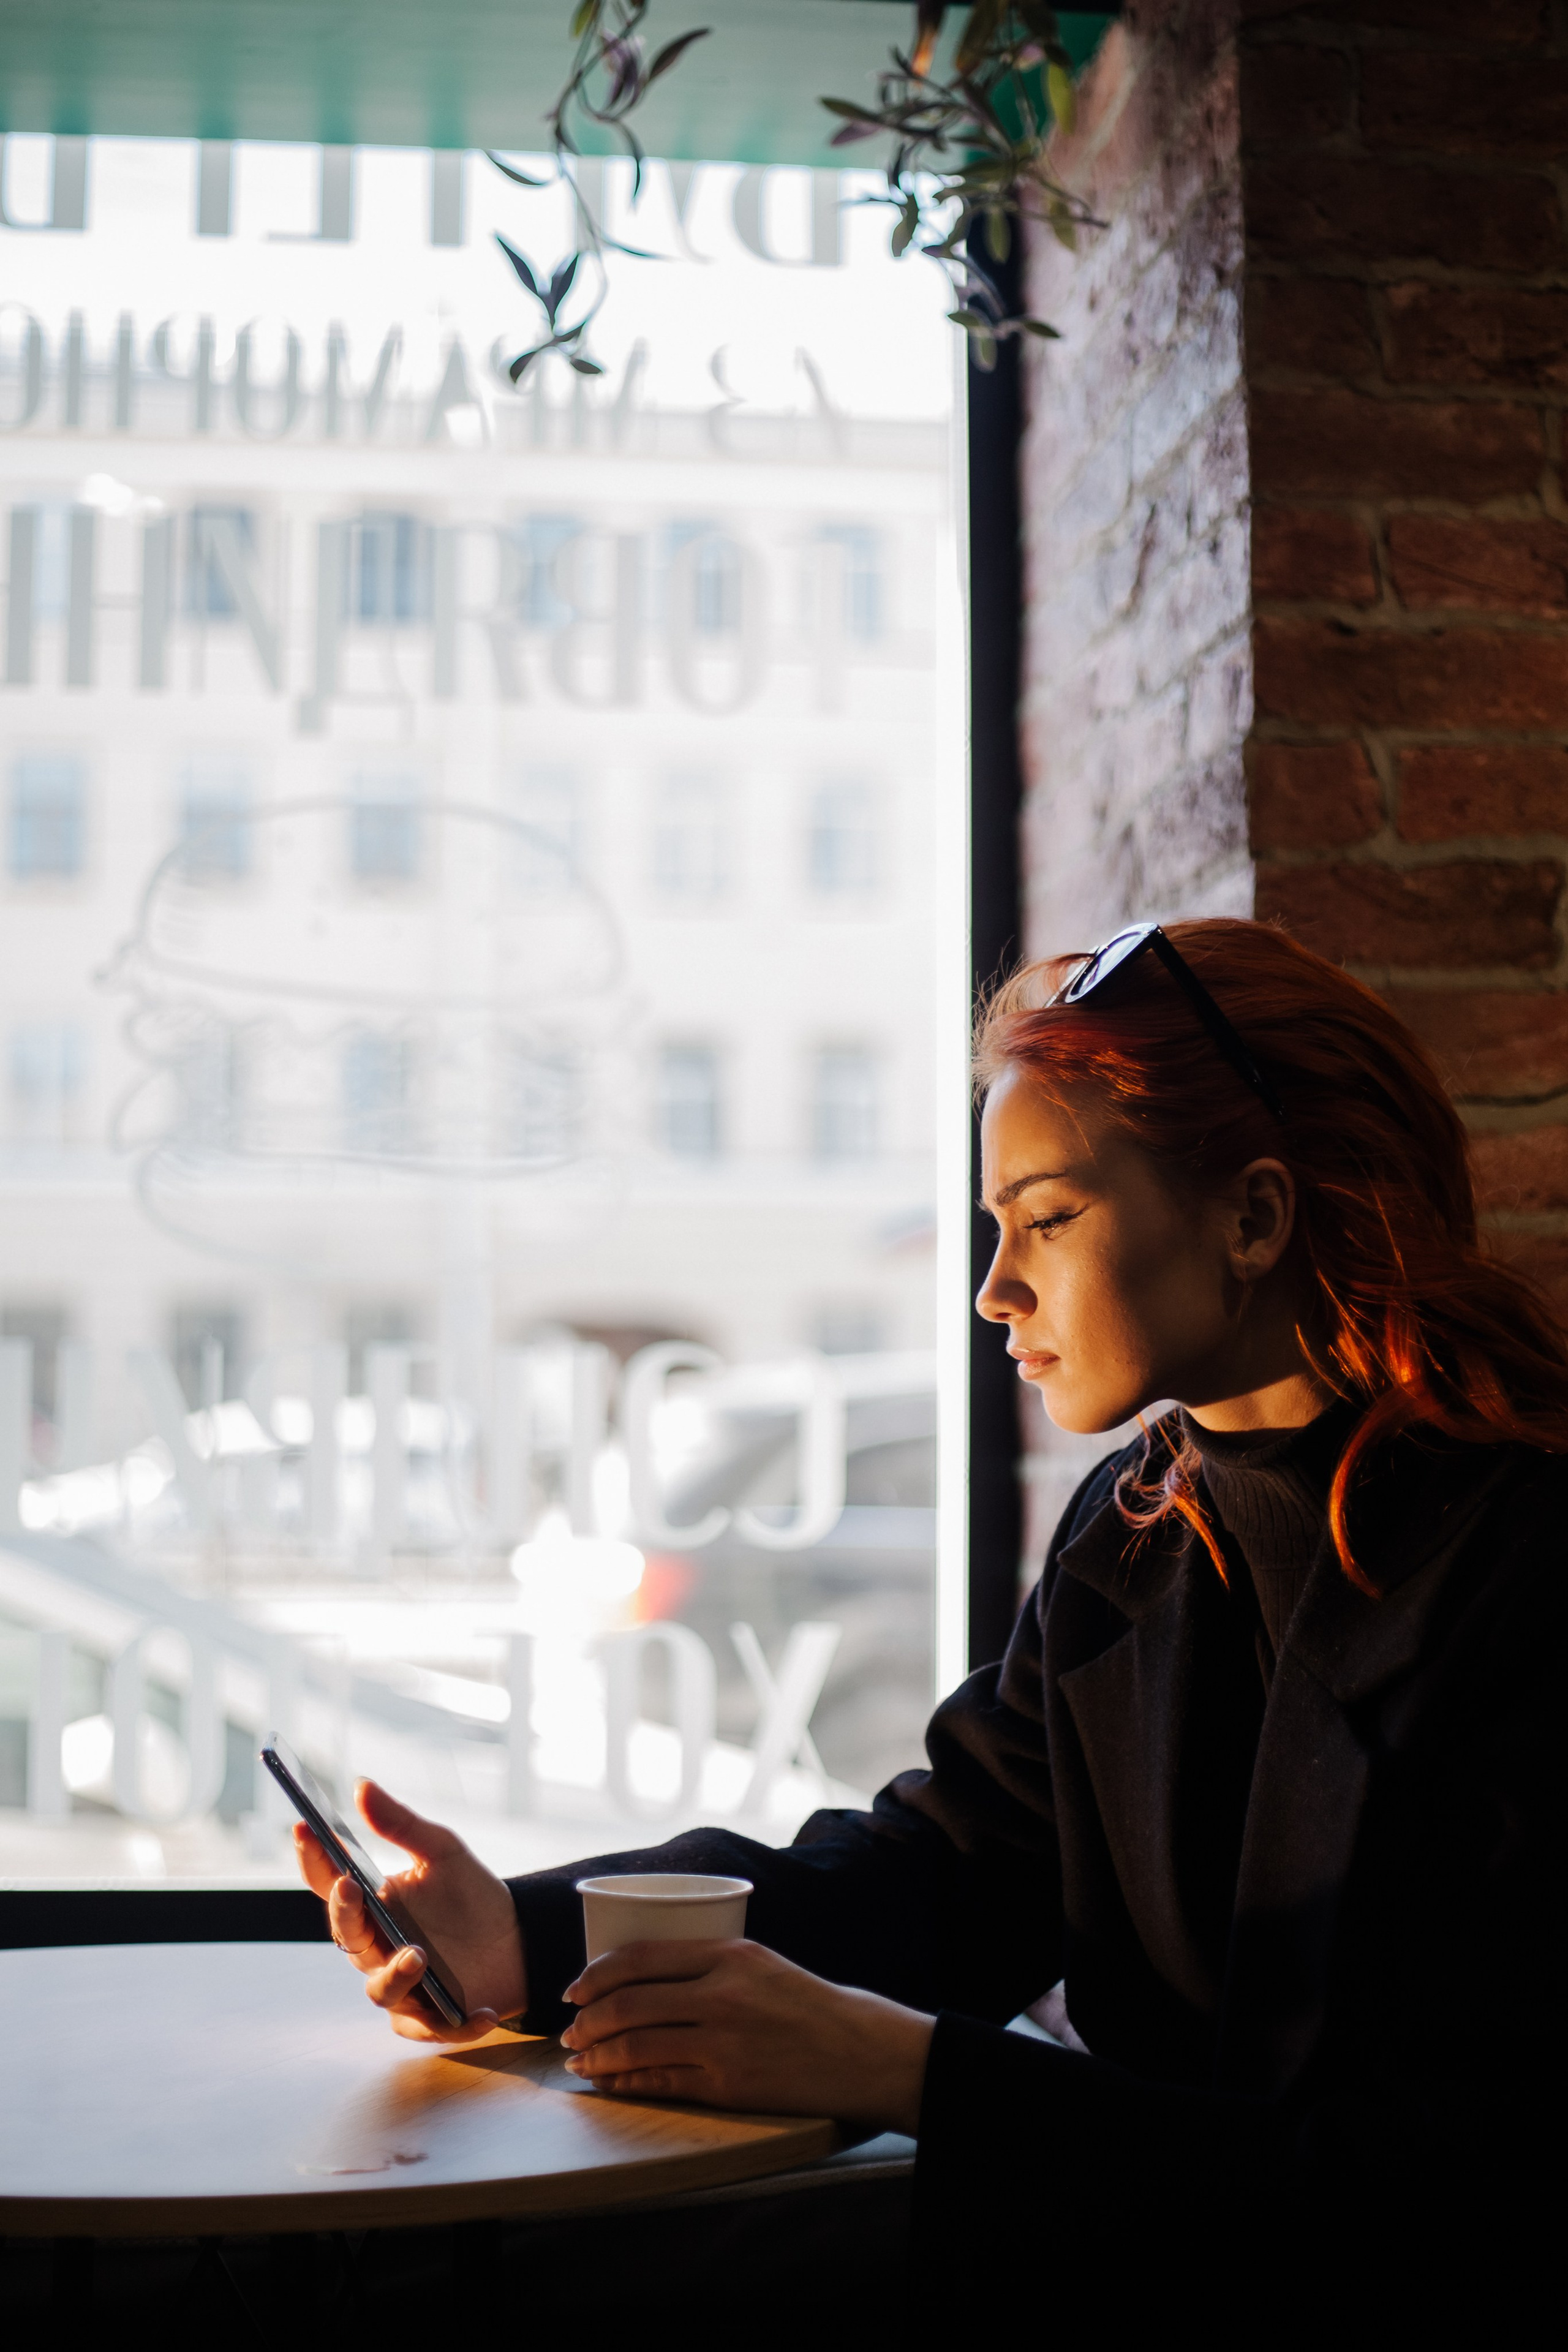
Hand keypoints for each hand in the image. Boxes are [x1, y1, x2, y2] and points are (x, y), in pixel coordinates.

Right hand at [293, 1779, 526, 2042]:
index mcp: (373, 1905)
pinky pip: (427, 2028)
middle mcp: (377, 1947)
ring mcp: (401, 1985)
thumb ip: (400, 1824)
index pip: (330, 1884)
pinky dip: (452, 2024)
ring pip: (379, 1990)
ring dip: (395, 1974)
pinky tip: (479, 2010)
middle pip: (346, 1937)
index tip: (305, 1828)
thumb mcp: (442, 1851)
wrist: (518, 1939)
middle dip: (344, 1913)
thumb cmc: (471, 1895)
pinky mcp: (429, 2017)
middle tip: (352, 1888)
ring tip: (419, 1954)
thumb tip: (360, 1785)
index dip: (313, 1859)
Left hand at [559, 1939, 933, 2134]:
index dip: (596, 1974)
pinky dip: (626, 2082)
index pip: (641, 1957)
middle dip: (587, 2019)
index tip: (574, 1989)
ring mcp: (723, 2041)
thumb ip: (705, 1965)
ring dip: (598, 2055)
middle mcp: (720, 1993)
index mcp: (727, 1954)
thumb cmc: (804, 2003)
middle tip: (569, 2030)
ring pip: (637, 2045)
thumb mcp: (757, 1963)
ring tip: (580, 2060)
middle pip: (629, 2003)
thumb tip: (639, 1978)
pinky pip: (661, 2081)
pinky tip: (610, 2083)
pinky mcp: (728, 2083)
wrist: (855, 2048)